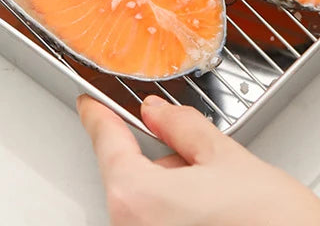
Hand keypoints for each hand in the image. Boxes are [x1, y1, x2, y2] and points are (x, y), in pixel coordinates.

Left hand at [78, 94, 319, 225]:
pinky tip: (222, 218)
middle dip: (165, 162)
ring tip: (227, 200)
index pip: (107, 142)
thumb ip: (183, 129)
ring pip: (151, 206)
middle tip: (206, 163)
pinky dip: (184, 217)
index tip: (90, 104)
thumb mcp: (228, 160)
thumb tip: (158, 113)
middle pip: (134, 178)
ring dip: (177, 193)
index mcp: (138, 198)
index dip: (99, 116)